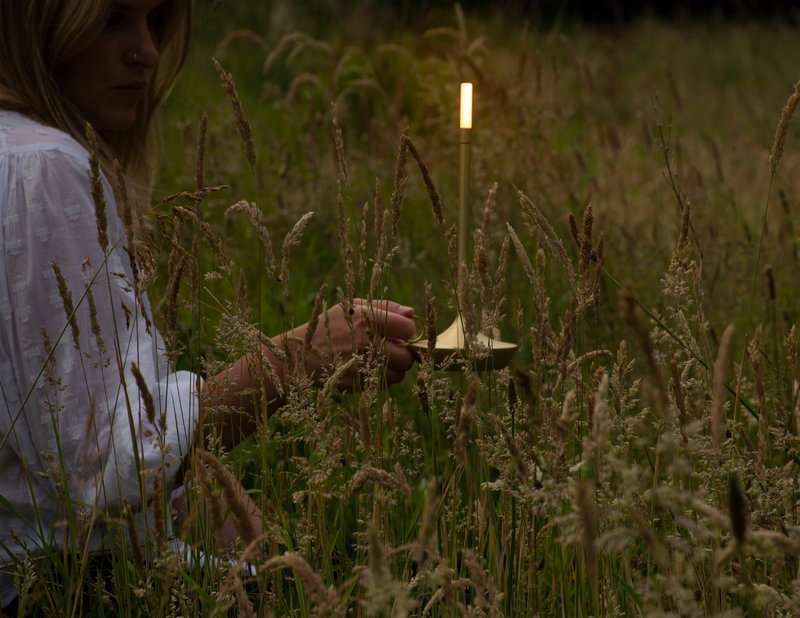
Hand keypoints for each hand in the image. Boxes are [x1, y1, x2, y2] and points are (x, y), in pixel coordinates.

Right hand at [294, 298, 415, 388]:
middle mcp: (365, 343)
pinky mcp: (356, 384)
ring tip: (378, 359)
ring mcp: (361, 366)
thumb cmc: (330, 326)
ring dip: (393, 369)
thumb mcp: (353, 307)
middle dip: (403, 354)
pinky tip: (365, 368)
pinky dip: (379, 378)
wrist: (300, 353)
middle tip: (391, 349)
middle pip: (407, 357)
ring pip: (398, 375)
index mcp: (367, 319)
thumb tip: (412, 313)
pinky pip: (382, 384)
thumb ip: (385, 307)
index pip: (408, 329)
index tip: (399, 332)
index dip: (407, 331)